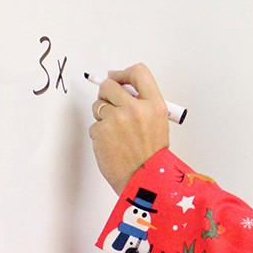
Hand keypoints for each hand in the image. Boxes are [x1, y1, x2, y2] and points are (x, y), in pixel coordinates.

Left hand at [89, 63, 169, 194]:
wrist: (144, 180)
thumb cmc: (152, 157)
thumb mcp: (158, 124)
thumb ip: (143, 104)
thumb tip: (122, 90)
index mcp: (154, 105)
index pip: (139, 73)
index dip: (124, 73)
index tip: (118, 78)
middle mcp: (135, 109)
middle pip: (110, 84)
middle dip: (107, 93)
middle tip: (111, 104)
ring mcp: (115, 120)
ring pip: (98, 106)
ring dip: (103, 115)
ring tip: (116, 133)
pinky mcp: (100, 131)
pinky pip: (94, 125)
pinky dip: (100, 134)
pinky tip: (112, 145)